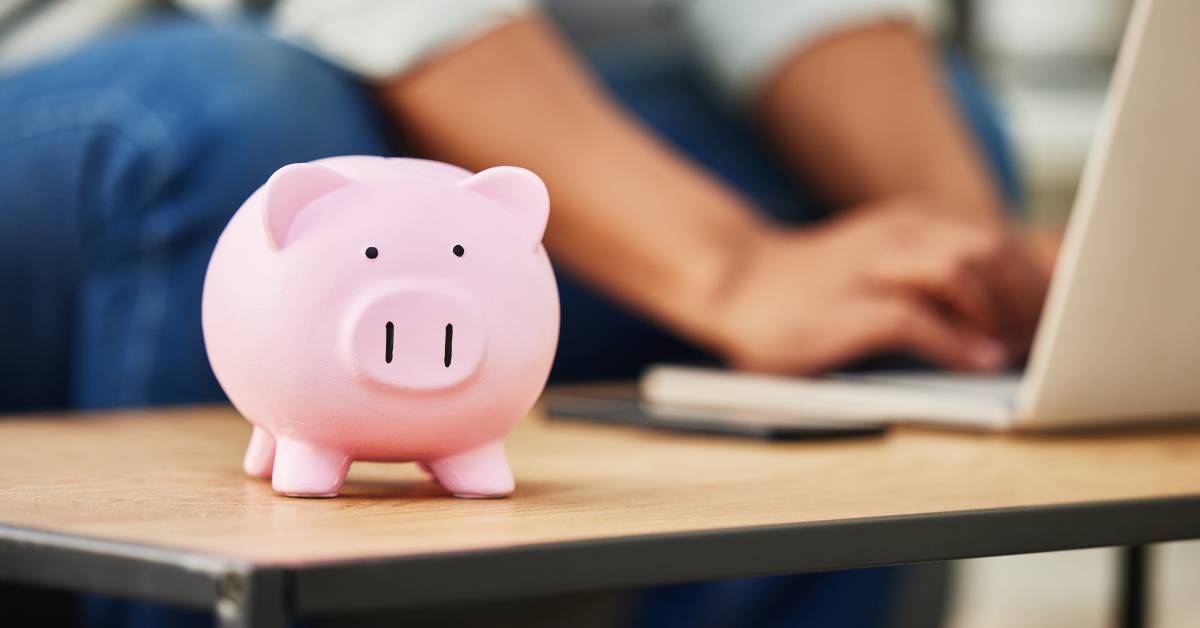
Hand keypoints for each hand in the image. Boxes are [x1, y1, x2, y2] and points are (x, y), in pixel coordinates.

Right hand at [704, 199, 1049, 373]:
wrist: (736, 283)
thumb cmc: (817, 283)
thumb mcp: (887, 259)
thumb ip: (941, 267)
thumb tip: (1017, 300)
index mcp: (914, 221)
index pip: (1004, 238)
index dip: (1043, 277)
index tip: (1061, 317)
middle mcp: (897, 234)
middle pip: (994, 250)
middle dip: (1029, 299)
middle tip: (1044, 343)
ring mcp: (870, 268)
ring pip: (962, 272)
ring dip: (998, 315)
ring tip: (1015, 353)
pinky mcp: (847, 311)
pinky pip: (916, 321)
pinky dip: (955, 344)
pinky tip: (976, 364)